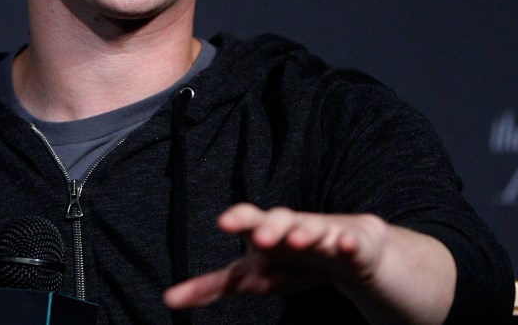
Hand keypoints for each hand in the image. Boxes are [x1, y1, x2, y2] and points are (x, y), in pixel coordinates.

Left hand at [163, 203, 386, 308]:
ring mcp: (322, 232)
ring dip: (306, 232)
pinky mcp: (350, 243)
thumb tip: (168, 299)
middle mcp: (292, 227)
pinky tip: (345, 245)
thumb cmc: (290, 261)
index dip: (238, 220)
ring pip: (313, 227)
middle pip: (280, 218)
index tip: (223, 223)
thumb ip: (210, 286)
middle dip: (271, 225)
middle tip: (260, 238)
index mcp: (266, 231)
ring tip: (299, 240)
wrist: (346, 251)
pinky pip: (349, 242)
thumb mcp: (251, 276)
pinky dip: (347, 243)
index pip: (249, 220)